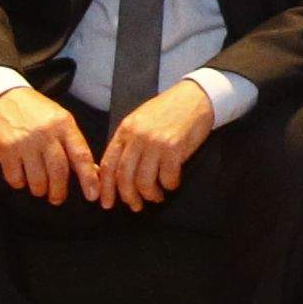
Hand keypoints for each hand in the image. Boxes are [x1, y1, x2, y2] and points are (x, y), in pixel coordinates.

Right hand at [0, 82, 90, 202]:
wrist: (3, 98)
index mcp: (64, 124)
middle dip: (59, 191)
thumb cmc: (36, 112)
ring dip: (39, 189)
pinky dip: (20, 183)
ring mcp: (25, 142)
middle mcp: (46, 133)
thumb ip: (74, 144)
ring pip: (37, 180)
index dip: (88, 178)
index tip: (92, 195)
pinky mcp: (6, 150)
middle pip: (58, 172)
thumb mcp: (60, 120)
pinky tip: (22, 176)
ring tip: (39, 187)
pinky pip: (16, 178)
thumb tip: (92, 171)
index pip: (81, 155)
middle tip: (57, 198)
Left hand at [92, 79, 214, 206]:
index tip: (106, 202)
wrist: (196, 97)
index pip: (108, 164)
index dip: (106, 188)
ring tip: (156, 196)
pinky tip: (172, 183)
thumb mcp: (140, 121)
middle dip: (128, 197)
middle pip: (124, 177)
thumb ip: (128, 143)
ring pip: (144, 181)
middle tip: (135, 206)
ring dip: (150, 194)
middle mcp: (137, 137)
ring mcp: (155, 142)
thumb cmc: (168, 110)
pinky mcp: (174, 148)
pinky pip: (167, 177)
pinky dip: (169, 185)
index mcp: (125, 130)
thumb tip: (117, 171)